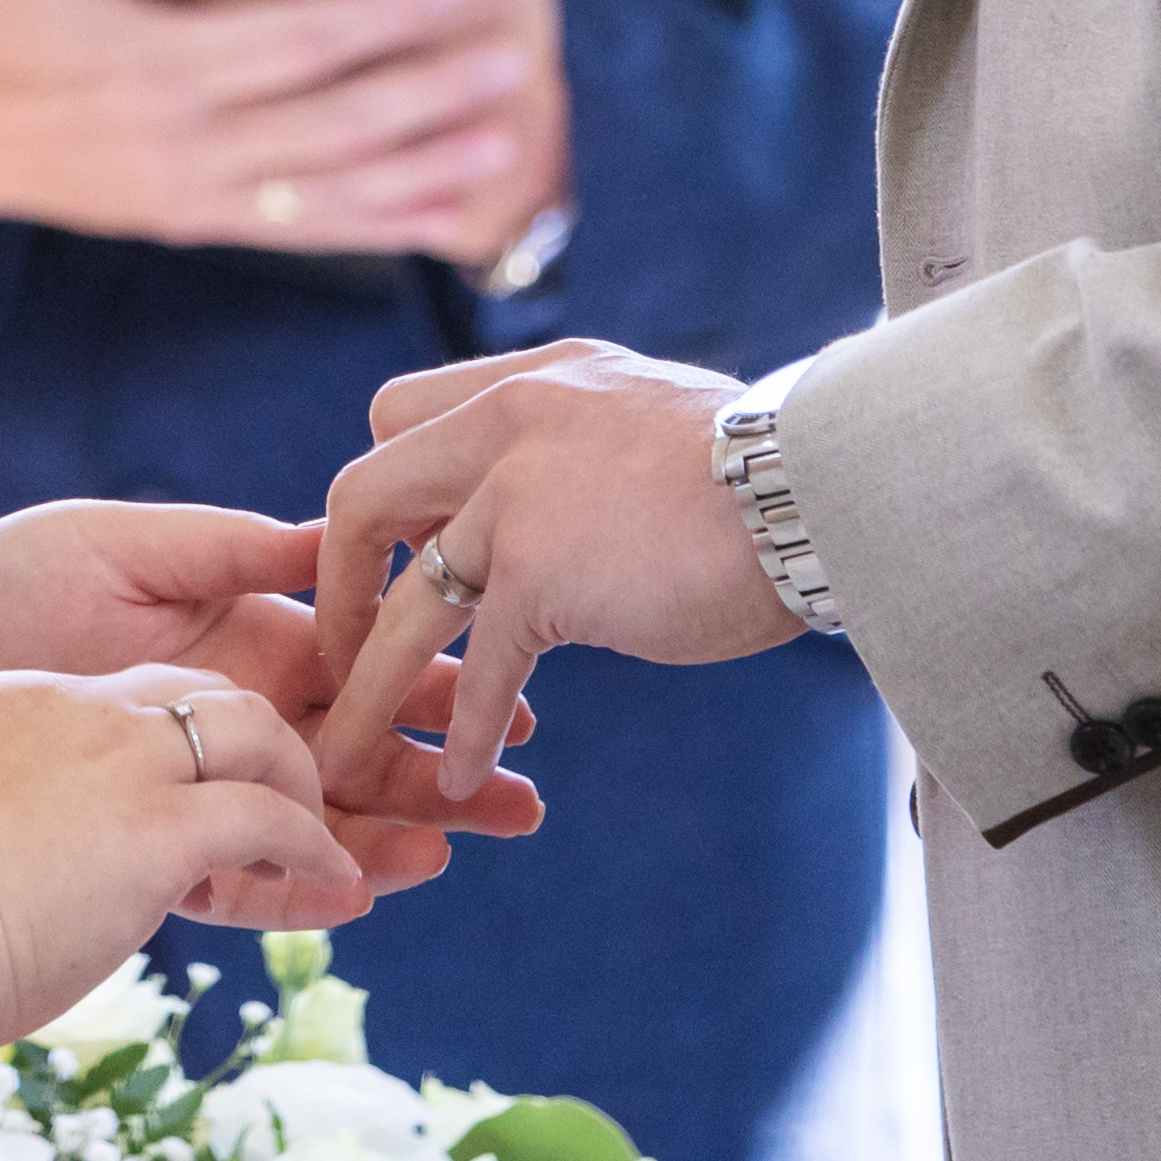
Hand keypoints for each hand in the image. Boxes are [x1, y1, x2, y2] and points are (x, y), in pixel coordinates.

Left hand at [0, 501, 548, 895]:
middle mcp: (224, 715)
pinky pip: (235, 878)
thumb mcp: (119, 544)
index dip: (431, 682)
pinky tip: (362, 889)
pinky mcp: (142, 847)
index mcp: (233, 634)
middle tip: (526, 802)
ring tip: (462, 847)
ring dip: (391, 835)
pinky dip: (297, 885)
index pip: (358, 665)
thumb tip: (327, 540)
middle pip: (357, 753)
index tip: (507, 695)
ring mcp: (189, 787)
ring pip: (313, 820)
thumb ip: (227, 550)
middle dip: (440, 773)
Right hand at [0, 662, 365, 1044]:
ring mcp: (123, 764)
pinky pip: (268, 818)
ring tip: (327, 840)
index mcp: (22, 709)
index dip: (178, 750)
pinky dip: (312, 848)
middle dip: (264, 742)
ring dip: (304, 785)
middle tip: (295, 799)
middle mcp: (82, 716)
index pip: (131, 706)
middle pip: (204, 694)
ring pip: (255, 732)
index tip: (198, 802)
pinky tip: (335, 883)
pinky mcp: (159, 826)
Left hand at [313, 342, 807, 805]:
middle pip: (363, 494)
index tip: (396, 551)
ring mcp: (517, 497)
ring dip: (370, 689)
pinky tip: (458, 779)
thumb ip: (590, 445)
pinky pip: (478, 669)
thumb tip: (582, 498)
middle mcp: (507, 422)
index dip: (386, 487)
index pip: (400, 411)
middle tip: (344, 646)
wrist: (822, 484)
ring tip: (352, 754)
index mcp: (534, 381)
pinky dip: (462, 731)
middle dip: (338, 582)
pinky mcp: (543, 574)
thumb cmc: (771, 470)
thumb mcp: (651, 418)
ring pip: (405, 605)